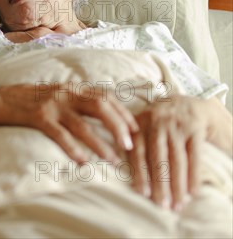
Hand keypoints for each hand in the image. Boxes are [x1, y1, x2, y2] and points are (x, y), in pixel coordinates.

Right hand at [0, 84, 138, 163]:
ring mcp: (52, 105)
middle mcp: (65, 93)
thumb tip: (104, 114)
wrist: (1, 100)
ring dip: (100, 144)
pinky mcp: (38, 117)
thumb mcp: (58, 94)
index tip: (135, 129)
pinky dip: (73, 148)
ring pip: (82, 125)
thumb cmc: (32, 101)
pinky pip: (59, 134)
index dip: (122, 112)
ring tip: (112, 160)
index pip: (106, 96)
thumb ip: (78, 100)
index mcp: (73, 88)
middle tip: (129, 145)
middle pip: (100, 106)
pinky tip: (82, 161)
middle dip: (118, 126)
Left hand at [128, 95, 209, 210]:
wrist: (185, 103)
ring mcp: (176, 126)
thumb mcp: (139, 124)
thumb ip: (127, 141)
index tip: (143, 193)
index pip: (138, 152)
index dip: (141, 173)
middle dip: (160, 184)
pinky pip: (195, 157)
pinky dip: (194, 175)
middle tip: (162, 205)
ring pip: (177, 160)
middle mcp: (157, 123)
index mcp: (138, 124)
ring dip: (178, 184)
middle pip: (158, 158)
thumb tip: (114, 166)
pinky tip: (192, 192)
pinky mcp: (194, 129)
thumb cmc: (156, 121)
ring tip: (178, 203)